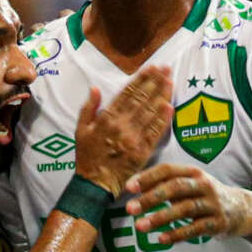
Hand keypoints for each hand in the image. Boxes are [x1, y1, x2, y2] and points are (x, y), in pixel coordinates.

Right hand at [73, 64, 172, 192]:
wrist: (94, 184)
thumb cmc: (86, 156)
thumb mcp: (80, 130)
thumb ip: (88, 108)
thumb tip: (96, 88)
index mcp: (107, 118)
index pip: (127, 93)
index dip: (141, 79)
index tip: (151, 67)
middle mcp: (121, 125)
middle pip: (142, 99)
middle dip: (156, 82)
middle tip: (167, 68)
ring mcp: (133, 139)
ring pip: (150, 112)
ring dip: (162, 95)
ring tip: (171, 81)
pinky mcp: (142, 152)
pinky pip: (154, 133)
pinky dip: (162, 119)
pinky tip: (170, 106)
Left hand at [126, 161, 251, 247]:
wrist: (243, 210)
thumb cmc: (207, 197)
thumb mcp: (192, 185)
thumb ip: (168, 186)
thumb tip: (135, 191)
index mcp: (194, 173)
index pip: (168, 170)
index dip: (148, 177)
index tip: (129, 188)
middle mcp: (204, 185)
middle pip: (175, 188)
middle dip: (151, 197)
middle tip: (130, 208)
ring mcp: (213, 204)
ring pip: (184, 209)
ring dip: (160, 218)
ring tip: (141, 226)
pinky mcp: (218, 223)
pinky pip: (195, 229)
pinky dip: (177, 234)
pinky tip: (162, 239)